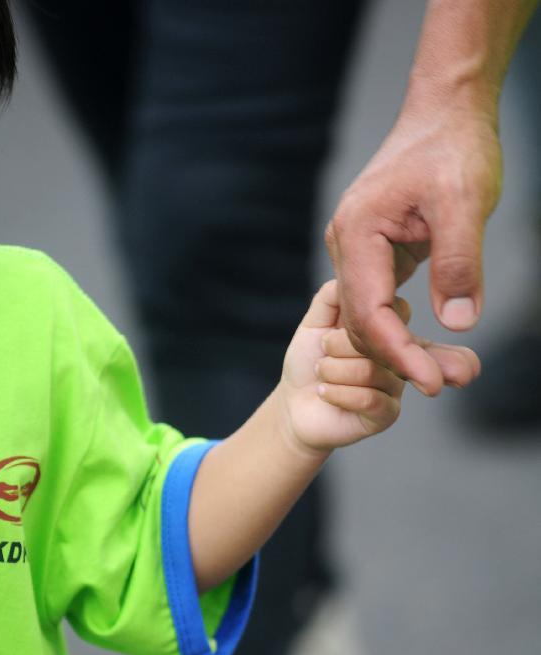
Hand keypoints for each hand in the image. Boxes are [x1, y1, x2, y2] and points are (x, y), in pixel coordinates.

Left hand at [278, 279, 463, 454]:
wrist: (293, 405)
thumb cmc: (308, 363)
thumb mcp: (315, 323)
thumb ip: (332, 296)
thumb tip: (352, 274)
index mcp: (390, 332)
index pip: (398, 311)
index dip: (359, 320)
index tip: (328, 337)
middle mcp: (401, 357)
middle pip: (382, 340)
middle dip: (337, 347)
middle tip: (322, 359)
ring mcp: (396, 386)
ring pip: (371, 370)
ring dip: (332, 372)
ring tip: (322, 376)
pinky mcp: (387, 414)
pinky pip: (369, 398)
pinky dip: (337, 394)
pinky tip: (325, 393)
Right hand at [325, 105, 497, 395]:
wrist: (445, 112)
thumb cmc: (454, 148)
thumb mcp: (466, 203)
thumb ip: (460, 263)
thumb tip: (459, 325)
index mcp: (357, 233)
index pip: (368, 311)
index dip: (397, 353)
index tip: (431, 383)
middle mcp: (344, 245)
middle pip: (360, 322)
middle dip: (397, 359)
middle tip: (445, 384)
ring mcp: (354, 250)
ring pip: (367, 316)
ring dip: (399, 348)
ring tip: (442, 371)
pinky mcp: (371, 253)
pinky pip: (377, 301)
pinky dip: (399, 328)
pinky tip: (425, 345)